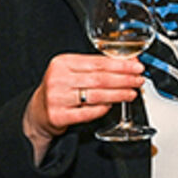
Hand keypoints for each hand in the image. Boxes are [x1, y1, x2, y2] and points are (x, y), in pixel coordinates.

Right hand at [21, 53, 144, 162]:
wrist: (38, 111)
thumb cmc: (60, 88)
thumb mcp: (72, 71)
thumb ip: (95, 67)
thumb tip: (127, 64)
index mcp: (63, 63)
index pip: (97, 62)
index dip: (120, 65)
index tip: (136, 66)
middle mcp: (58, 79)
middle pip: (99, 78)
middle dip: (123, 79)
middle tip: (138, 80)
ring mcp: (57, 98)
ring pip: (96, 95)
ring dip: (118, 94)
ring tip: (131, 93)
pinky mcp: (59, 116)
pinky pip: (88, 113)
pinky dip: (103, 108)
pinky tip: (113, 105)